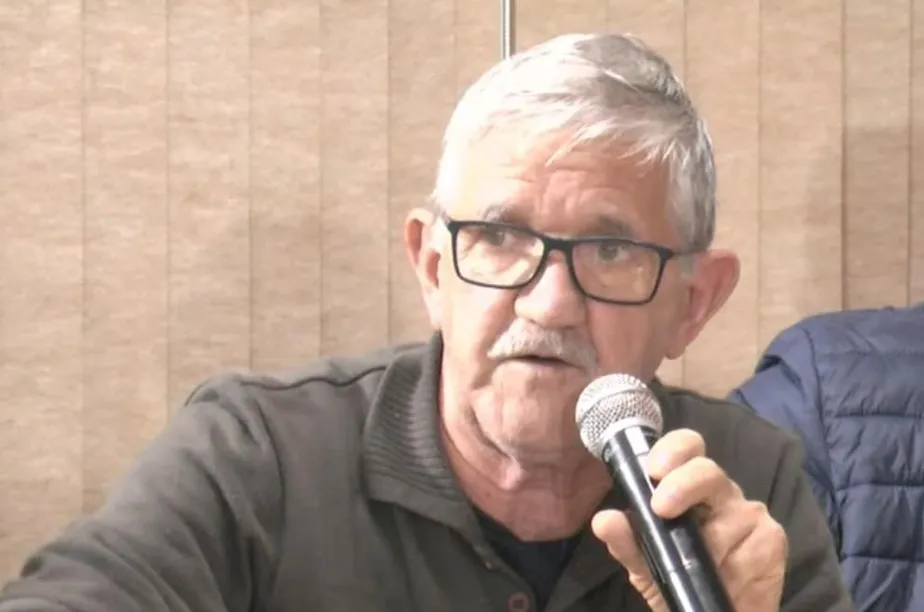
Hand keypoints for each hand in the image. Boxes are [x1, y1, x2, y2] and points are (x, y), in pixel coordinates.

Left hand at [590, 428, 787, 611]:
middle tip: (661, 509)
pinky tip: (726, 584)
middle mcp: (721, 492)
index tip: (654, 470)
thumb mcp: (644, 564)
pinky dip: (732, 572)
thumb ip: (625, 541)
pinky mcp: (772, 540)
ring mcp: (749, 514)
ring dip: (707, 551)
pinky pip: (750, 550)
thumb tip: (604, 519)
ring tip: (696, 573)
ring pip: (730, 517)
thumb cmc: (678, 581)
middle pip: (708, 470)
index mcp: (688, 485)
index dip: (673, 449)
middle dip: (683, 484)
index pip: (686, 447)